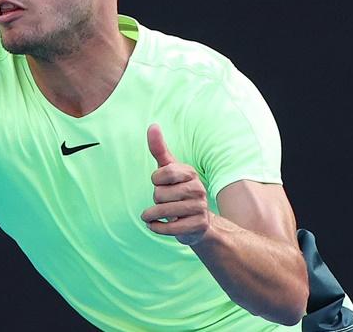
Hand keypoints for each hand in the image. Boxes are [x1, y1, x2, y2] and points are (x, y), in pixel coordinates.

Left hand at [141, 123, 212, 245]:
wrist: (197, 220)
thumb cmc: (176, 190)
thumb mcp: (167, 169)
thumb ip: (158, 149)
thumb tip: (152, 125)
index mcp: (190, 173)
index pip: (162, 174)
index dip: (156, 180)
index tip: (161, 183)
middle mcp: (198, 189)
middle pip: (160, 194)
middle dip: (156, 199)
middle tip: (165, 201)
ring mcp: (199, 208)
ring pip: (163, 211)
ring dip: (152, 214)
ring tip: (156, 213)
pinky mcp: (197, 226)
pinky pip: (169, 228)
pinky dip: (156, 227)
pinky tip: (155, 225)